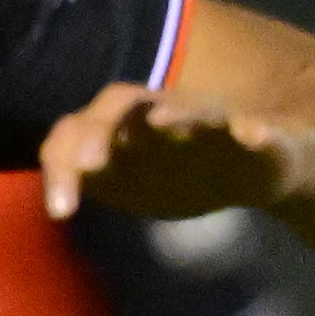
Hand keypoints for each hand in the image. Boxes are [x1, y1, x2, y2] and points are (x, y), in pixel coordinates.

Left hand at [42, 83, 290, 221]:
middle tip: (90, 164)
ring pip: (190, 107)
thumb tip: (57, 200)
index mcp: (123, 130)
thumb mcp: (132, 186)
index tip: (62, 213)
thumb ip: (97, 182)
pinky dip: (252, 129)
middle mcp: (161, 115)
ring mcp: (209, 120)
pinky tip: (250, 134)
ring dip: (177, 112)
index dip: (62, 166)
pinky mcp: (254, 133)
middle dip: (103, 130)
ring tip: (162, 122)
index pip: (77, 131)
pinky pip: (255, 127)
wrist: (258, 172)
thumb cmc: (183, 174)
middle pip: (121, 102)